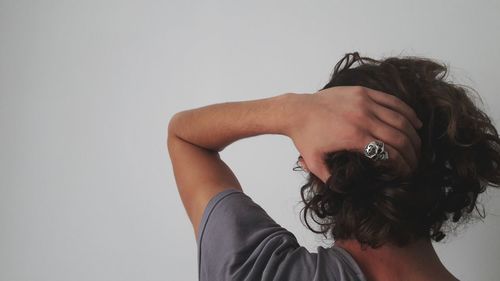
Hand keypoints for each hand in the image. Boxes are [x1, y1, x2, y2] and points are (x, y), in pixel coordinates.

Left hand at [287, 86, 422, 183]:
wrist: (296, 111)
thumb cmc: (305, 137)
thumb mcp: (315, 163)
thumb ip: (331, 179)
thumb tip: (346, 191)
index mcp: (354, 137)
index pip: (390, 152)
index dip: (403, 165)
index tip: (408, 173)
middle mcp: (362, 118)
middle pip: (400, 137)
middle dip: (412, 152)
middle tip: (417, 162)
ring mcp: (364, 102)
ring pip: (400, 118)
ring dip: (413, 134)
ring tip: (417, 146)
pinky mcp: (363, 92)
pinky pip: (392, 101)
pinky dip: (407, 112)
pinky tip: (415, 123)